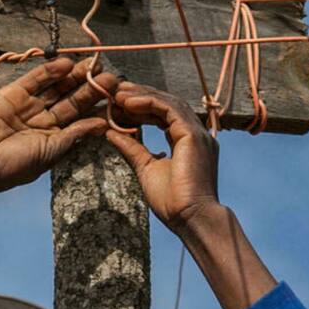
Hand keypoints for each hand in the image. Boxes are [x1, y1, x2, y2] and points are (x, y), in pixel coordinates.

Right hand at [0, 57, 116, 198]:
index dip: (97, 105)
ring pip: (56, 86)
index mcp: (55, 135)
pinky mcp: (13, 93)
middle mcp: (44, 118)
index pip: (81, 116)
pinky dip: (49, 70)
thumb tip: (102, 124)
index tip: (116, 95)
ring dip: (74, 75)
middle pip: (71, 98)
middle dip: (90, 86)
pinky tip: (66, 64)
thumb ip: (74, 134)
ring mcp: (29, 104)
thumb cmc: (13, 166)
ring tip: (93, 65)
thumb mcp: (49, 152)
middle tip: (110, 75)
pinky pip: (34, 79)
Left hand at [105, 82, 220, 232]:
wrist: (190, 219)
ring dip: (142, 95)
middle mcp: (195, 134)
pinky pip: (169, 109)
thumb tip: (112, 132)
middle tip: (115, 90)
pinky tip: (129, 103)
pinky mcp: (193, 135)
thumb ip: (132, 147)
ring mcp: (197, 133)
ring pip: (168, 102)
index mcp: (187, 142)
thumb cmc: (172, 202)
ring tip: (118, 94)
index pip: (164, 114)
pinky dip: (149, 102)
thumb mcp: (145, 168)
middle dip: (140, 94)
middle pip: (167, 103)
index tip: (118, 102)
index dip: (141, 105)